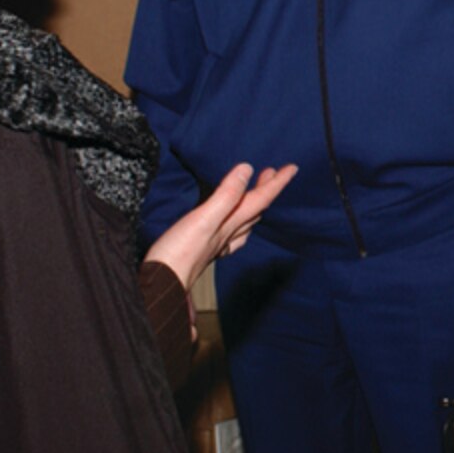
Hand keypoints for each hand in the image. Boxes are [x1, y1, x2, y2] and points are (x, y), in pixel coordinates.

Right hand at [145, 163, 296, 291]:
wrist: (161, 284)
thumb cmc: (179, 254)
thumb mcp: (205, 218)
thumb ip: (226, 195)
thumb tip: (246, 170)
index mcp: (231, 224)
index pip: (260, 200)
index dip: (276, 183)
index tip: (292, 168)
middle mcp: (228, 234)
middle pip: (255, 209)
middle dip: (266, 190)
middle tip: (273, 173)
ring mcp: (217, 243)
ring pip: (244, 221)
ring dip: (253, 204)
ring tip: (256, 192)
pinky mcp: (203, 248)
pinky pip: (229, 232)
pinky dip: (236, 221)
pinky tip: (231, 226)